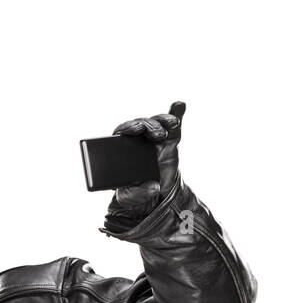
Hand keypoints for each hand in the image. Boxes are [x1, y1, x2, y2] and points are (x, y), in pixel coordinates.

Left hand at [104, 100, 185, 234]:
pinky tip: (179, 105)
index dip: (128, 128)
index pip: (123, 132)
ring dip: (162, 120)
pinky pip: (173, 126)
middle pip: (141, 124)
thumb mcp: (130, 196)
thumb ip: (138, 192)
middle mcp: (138, 140)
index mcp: (123, 149)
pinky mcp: (170, 142)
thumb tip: (153, 186)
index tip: (134, 129)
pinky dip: (177, 114)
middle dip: (148, 125)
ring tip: (170, 125)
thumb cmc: (136, 193)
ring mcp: (154, 140)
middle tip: (156, 134)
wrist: (154, 198)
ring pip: (157, 123)